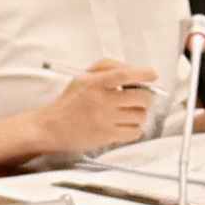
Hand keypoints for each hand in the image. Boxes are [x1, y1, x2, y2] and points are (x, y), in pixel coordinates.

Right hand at [14, 58, 158, 160]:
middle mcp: (101, 101)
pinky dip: (135, 128)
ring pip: (140, 115)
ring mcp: (105, 120)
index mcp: (94, 83)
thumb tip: (134, 70)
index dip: (143, 73)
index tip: (153, 74)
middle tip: (141, 97)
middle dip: (146, 97)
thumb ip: (107, 67)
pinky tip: (126, 124)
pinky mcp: (107, 137)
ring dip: (140, 113)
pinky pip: (134, 132)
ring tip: (129, 112)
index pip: (124, 75)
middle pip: (140, 97)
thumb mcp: (82, 77)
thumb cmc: (70, 100)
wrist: (51, 127)